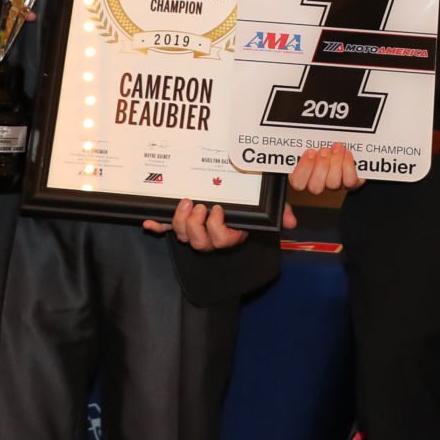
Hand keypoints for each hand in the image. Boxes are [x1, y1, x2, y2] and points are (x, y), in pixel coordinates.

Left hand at [142, 198, 296, 249]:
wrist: (232, 197)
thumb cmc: (249, 204)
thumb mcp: (266, 206)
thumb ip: (280, 212)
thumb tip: (291, 221)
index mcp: (229, 234)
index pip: (222, 240)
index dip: (216, 228)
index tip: (218, 209)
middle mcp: (211, 237)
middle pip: (199, 242)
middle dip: (195, 224)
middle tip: (198, 206)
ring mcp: (195, 232)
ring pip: (183, 236)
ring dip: (180, 221)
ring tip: (185, 203)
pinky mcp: (180, 224)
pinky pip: (166, 229)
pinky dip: (156, 227)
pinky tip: (148, 222)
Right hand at [287, 143, 361, 194]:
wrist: (343, 146)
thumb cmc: (323, 142)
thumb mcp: (310, 139)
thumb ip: (302, 140)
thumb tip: (294, 133)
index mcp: (303, 174)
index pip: (297, 182)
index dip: (303, 169)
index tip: (309, 152)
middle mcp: (318, 183)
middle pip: (315, 187)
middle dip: (320, 166)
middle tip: (324, 150)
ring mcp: (334, 185)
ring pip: (332, 183)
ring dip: (335, 163)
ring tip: (337, 147)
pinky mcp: (350, 183)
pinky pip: (349, 181)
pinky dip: (348, 166)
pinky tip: (347, 153)